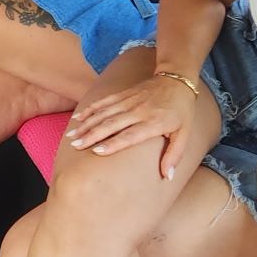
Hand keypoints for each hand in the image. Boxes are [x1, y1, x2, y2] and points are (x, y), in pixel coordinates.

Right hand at [66, 74, 201, 178]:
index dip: (113, 143)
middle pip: (111, 124)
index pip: (130, 135)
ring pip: (103, 113)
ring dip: (86, 124)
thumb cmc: (181, 111)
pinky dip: (90, 110)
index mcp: (153, 123)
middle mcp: (138, 111)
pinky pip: (104, 102)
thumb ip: (174, 155)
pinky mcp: (123, 94)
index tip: (97, 151)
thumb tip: (168, 177)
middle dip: (92, 135)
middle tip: (76, 145)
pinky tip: (77, 118)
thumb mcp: (184, 134)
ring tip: (72, 135)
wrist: (177, 80)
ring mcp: (129, 101)